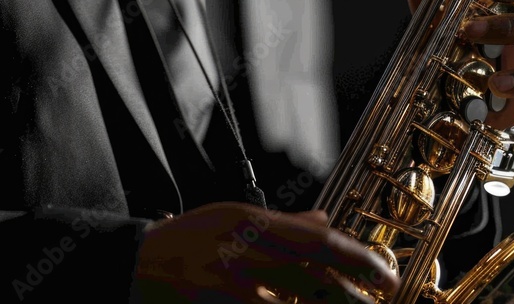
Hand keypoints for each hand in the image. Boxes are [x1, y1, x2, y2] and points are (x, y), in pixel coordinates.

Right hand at [132, 202, 399, 302]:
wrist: (129, 267)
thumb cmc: (184, 242)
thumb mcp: (232, 219)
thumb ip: (283, 224)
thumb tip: (326, 220)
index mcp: (250, 222)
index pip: (317, 240)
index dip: (358, 260)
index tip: (384, 276)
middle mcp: (241, 252)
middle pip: (311, 278)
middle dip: (349, 297)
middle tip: (374, 303)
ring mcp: (227, 286)